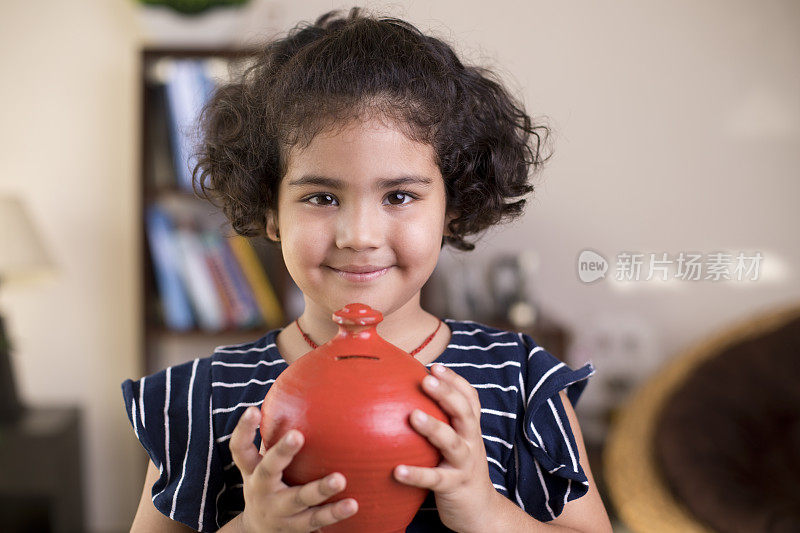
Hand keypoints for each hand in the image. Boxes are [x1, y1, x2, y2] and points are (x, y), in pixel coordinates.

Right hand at [230, 406, 357, 532]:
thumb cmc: (269, 483)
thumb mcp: (263, 463)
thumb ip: (275, 436)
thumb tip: (300, 392)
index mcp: (252, 471)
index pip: (240, 449)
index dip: (243, 429)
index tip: (252, 409)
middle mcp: (261, 489)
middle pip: (268, 470)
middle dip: (281, 452)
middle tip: (297, 435)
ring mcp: (278, 510)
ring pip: (298, 499)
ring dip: (319, 489)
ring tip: (340, 479)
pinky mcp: (295, 527)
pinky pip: (316, 520)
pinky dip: (334, 513)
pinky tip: (353, 504)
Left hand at [393, 363, 497, 532]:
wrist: (481, 511)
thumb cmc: (460, 468)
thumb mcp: (459, 441)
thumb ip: (443, 420)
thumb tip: (404, 395)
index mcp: (471, 428)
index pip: (469, 398)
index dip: (455, 381)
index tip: (435, 366)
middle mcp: (471, 442)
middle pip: (464, 413)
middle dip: (447, 394)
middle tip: (426, 380)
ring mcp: (464, 464)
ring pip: (451, 442)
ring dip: (434, 428)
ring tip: (413, 415)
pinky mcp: (453, 487)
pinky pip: (434, 479)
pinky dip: (416, 474)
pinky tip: (397, 470)